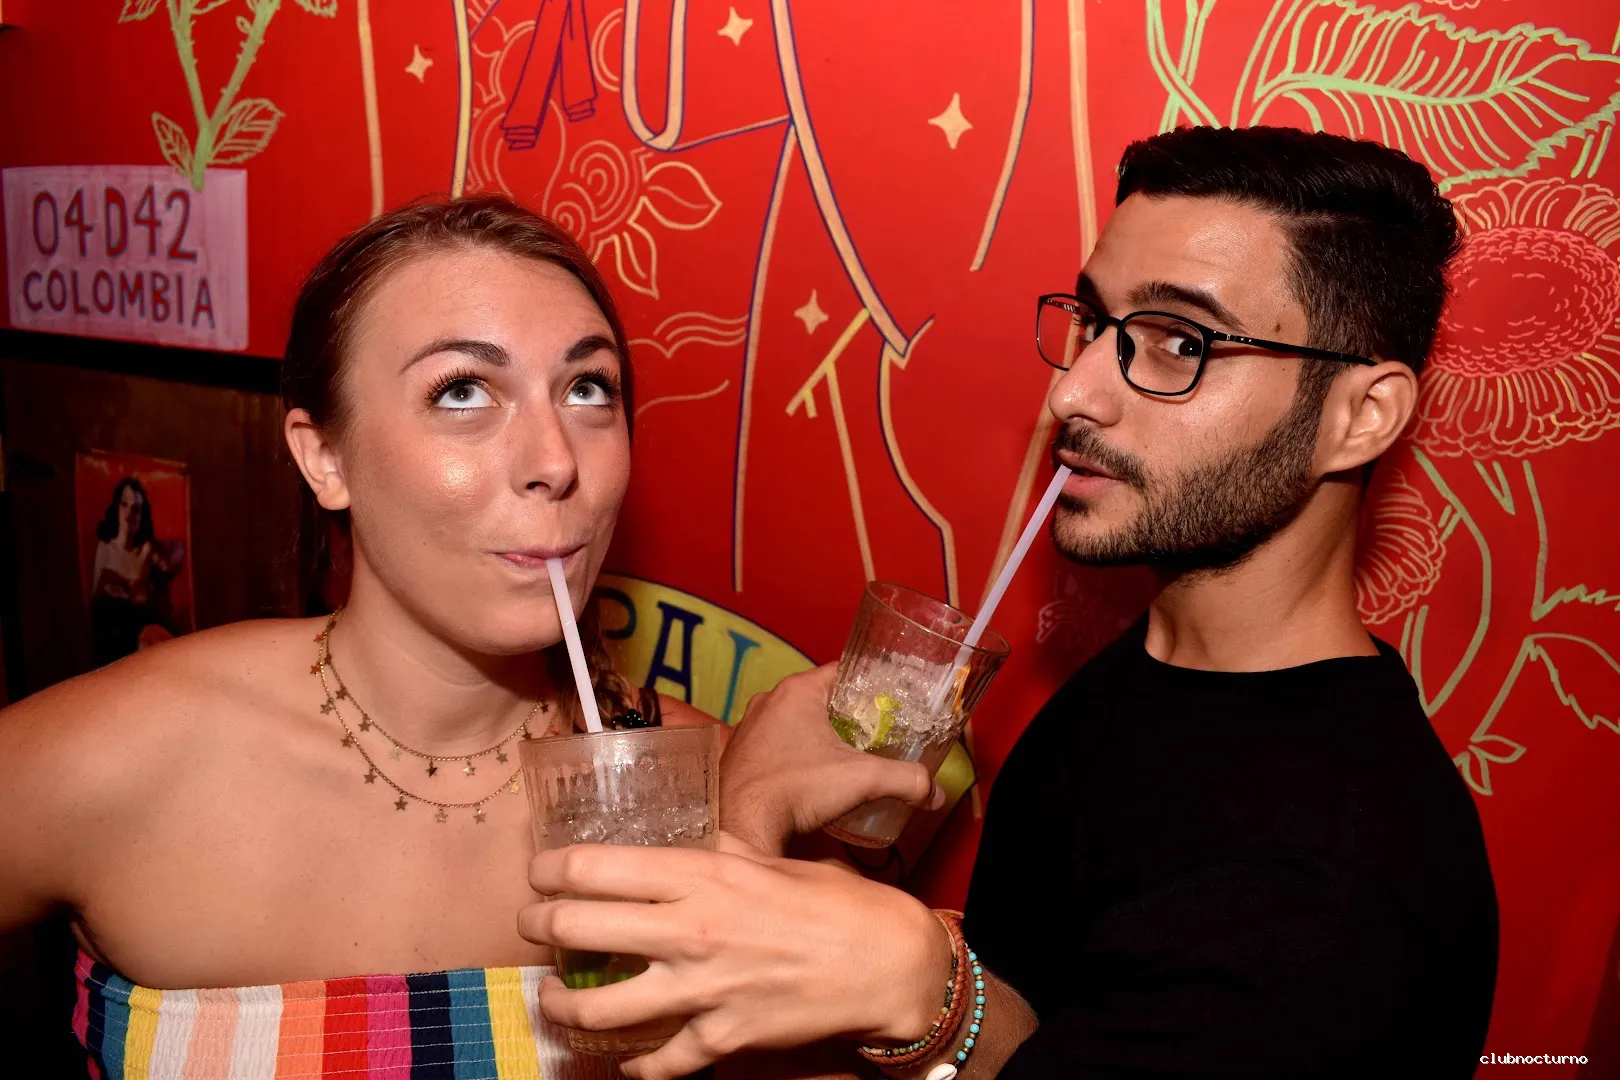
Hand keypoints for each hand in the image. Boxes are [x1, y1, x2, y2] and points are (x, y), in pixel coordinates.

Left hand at [519, 835, 953, 1079]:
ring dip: (561, 1002)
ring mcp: (702, 991)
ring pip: (597, 1006)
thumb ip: (719, 848)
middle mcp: (690, 931)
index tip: (538, 871)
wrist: (887, 963)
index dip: (548, 869)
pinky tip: (626, 1058)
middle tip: (532, 923)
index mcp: (701, 876)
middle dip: (538, 926)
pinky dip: (636, 1064)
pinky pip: (659, 1061)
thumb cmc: (834, 902)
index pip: (594, 868)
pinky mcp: (721, 1038)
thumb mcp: (771, 859)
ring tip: (553, 997)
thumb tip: (688, 836)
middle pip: (576, 928)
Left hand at [721, 665, 942, 854]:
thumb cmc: (792, 789)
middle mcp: (768, 702)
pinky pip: (774, 744)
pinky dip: (795, 754)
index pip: (842, 671)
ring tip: (844, 757)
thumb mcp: (862, 779)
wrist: (741, 824)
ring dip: (818, 736)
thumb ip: (904, 780)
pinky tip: (810, 776)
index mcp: (797, 691)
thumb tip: (931, 791)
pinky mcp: (740, 754)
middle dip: (846, 715)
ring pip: (794, 722)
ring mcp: (750, 728)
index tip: (888, 698)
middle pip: (819, 698)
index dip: (869, 683)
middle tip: (873, 733)